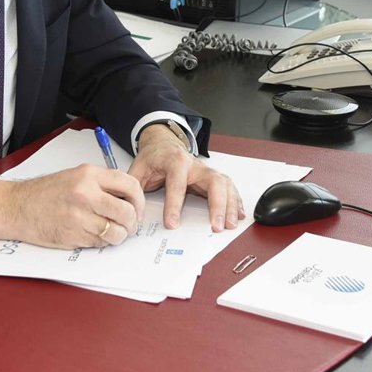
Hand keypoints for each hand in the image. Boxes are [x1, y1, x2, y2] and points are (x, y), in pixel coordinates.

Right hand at [0, 164, 144, 247]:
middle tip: (129, 225)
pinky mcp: (73, 236)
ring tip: (114, 232)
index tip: (138, 207)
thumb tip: (129, 198)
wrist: (17, 207)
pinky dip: (103, 242)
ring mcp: (79, 216)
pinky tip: (96, 235)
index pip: (130, 185)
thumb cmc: (45, 192)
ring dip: (119, 236)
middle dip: (132, 222)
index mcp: (89, 175)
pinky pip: (100, 242)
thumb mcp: (75, 176)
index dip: (139, 200)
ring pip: (116, 232)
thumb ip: (101, 184)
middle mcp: (86, 194)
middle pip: (127, 212)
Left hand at [128, 124, 244, 231]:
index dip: (174, 205)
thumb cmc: (153, 158)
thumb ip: (134, 187)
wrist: (163, 145)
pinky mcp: (212, 177)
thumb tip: (133, 210)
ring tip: (230, 225)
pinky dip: (235, 201)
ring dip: (230, 205)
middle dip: (217, 205)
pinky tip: (238, 215)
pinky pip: (229, 187)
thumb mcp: (138, 169)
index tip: (172, 224)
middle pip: (213, 181)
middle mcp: (195, 165)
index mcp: (175, 161)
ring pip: (225, 184)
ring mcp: (206, 171)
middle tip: (216, 226)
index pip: (177, 184)